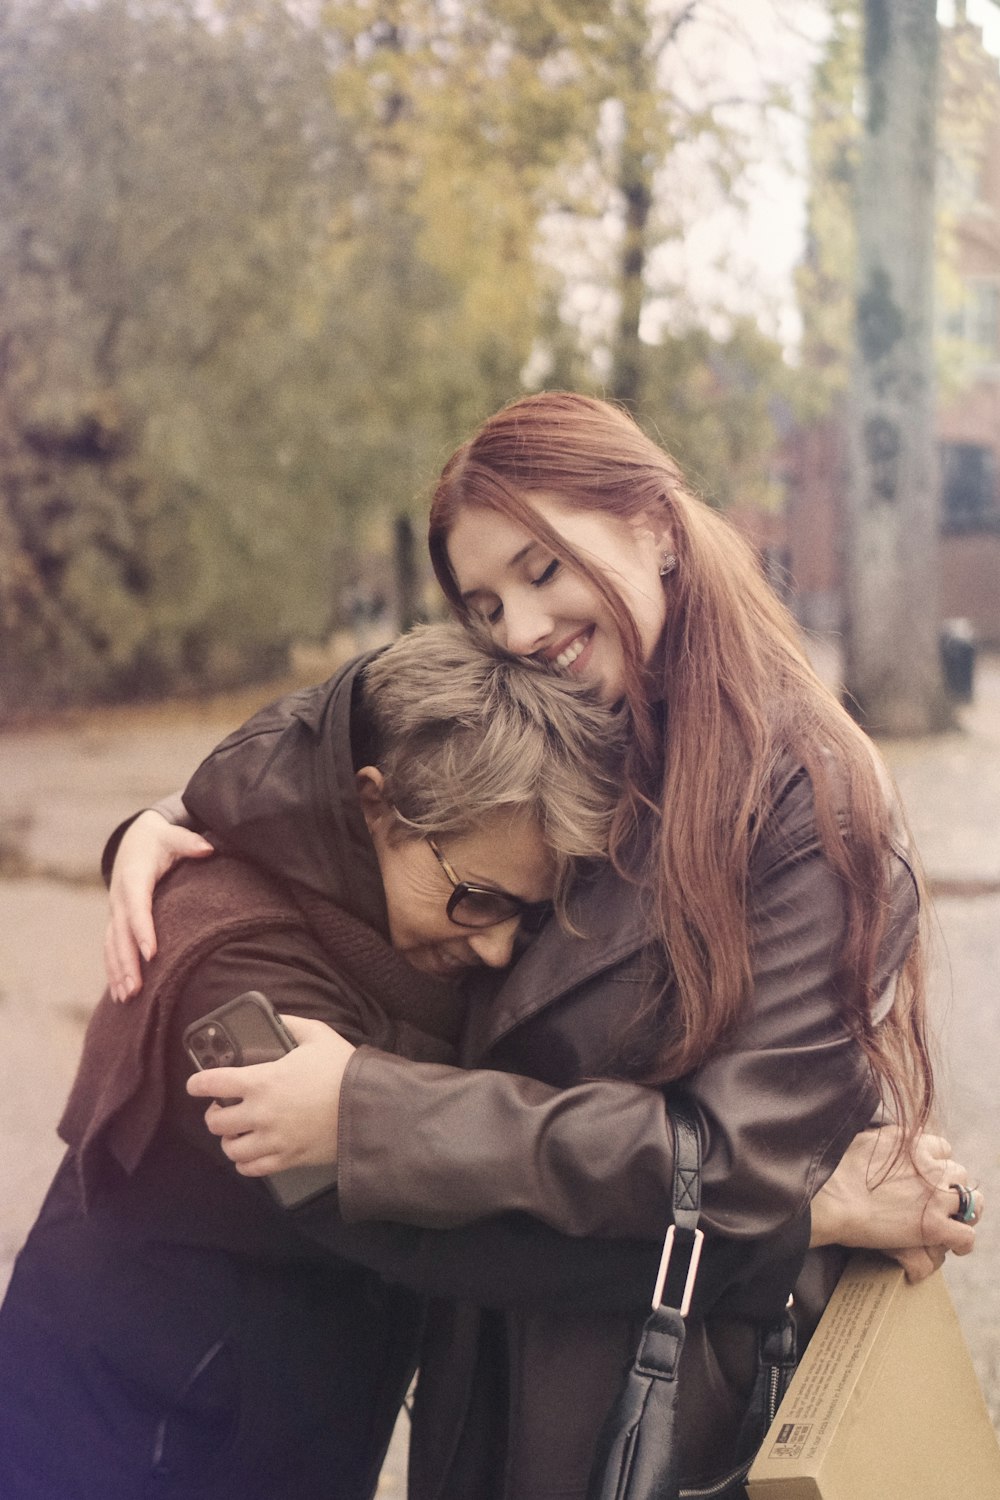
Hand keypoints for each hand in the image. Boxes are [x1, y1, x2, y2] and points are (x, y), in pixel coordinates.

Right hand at [104, 811, 214, 1000]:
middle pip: (121, 933)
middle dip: (128, 962)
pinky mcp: (116, 921)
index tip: (151, 953)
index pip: (137, 907)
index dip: (142, 930)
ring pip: (113, 945)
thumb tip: (207, 848)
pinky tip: (119, 994)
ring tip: (128, 997)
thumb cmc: (159, 841)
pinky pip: (111, 948)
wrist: (134, 841)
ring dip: (118, 971)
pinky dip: (113, 970)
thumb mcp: (173, 836)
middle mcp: (120, 897)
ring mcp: (115, 911)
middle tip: (137, 988)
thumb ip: (190, 842)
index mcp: (134, 878)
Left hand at [187, 1015, 355, 1175]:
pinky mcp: (287, 1159)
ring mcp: (272, 1140)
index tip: (195, 1084)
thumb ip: (291, 1024)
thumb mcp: (318, 1035)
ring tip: (236, 1133)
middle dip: (214, 1114)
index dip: (198, 1083)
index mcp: (262, 1080)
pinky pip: (252, 1169)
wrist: (369, 1108)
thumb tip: (275, 1019)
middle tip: (221, 1109)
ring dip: (229, 1140)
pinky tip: (251, 1153)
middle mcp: (260, 1113)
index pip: (214, 1082)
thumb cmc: (342, 1070)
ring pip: (231, 1149)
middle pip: (216, 1121)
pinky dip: (245, 1162)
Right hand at [810, 1127, 980, 1279]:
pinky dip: (962, 1242)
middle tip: (934, 1201)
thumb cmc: (835, 1170)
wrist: (830, 1197)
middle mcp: (930, 1166)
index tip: (925, 1176)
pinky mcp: (934, 1226)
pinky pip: (966, 1235)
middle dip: (948, 1186)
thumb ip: (884, 1141)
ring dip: (963, 1211)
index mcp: (913, 1143)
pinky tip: (954, 1247)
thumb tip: (883, 1145)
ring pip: (972, 1202)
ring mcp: (935, 1196)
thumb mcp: (863, 1140)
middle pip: (958, 1173)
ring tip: (951, 1222)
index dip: (935, 1163)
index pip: (942, 1148)